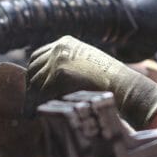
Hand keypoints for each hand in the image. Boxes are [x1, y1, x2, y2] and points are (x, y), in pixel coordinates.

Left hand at [25, 35, 156, 127]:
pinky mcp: (59, 74)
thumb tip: (48, 82)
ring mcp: (58, 60)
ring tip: (42, 111)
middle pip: (32, 69)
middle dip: (34, 87)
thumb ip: (68, 67)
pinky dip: (43, 105)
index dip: (37, 75)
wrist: (124, 86)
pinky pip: (42, 94)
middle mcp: (59, 48)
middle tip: (35, 104)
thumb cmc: (110, 82)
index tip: (37, 90)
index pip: (37, 57)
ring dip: (38, 98)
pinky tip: (48, 113)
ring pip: (35, 83)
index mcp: (65, 42)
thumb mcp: (86, 64)